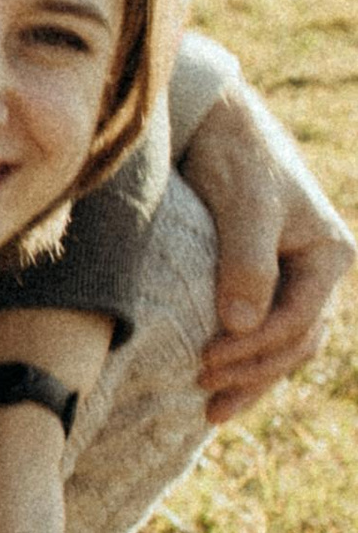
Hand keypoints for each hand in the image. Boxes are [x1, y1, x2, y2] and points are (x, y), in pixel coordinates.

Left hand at [180, 78, 354, 419]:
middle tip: (203, 395)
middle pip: (296, 342)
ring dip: (250, 378)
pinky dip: (244, 360)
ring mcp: (296, 277)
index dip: (254, 350)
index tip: (206, 362)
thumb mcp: (244, 204)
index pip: (299, 321)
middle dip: (253, 373)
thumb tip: (243, 325)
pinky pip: (265, 332)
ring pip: (284, 345)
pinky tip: (217, 384)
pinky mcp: (266, 279)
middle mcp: (320, 270)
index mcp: (329, 253)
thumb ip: (247, 263)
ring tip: (209, 409)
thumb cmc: (234, 156)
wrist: (216, 123)